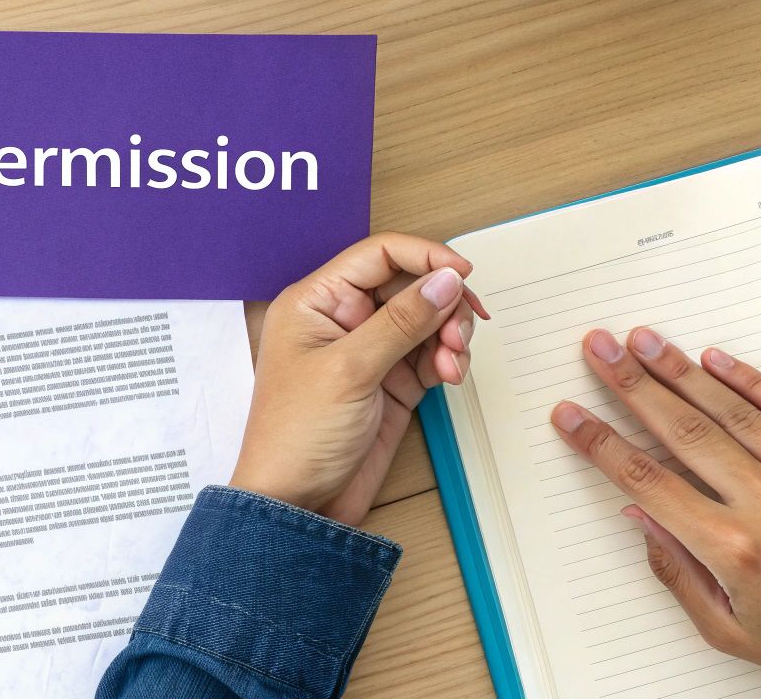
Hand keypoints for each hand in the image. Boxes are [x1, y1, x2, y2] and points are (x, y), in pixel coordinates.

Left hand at [231, 233, 485, 526]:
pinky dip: (447, 359)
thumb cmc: (297, 436)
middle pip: (408, 284)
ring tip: (454, 362)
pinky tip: (450, 375)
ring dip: (449, 334)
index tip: (464, 273)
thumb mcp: (350, 370)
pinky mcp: (390, 382)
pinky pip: (430, 354)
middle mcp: (342, 320)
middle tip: (460, 333)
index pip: (378, 254)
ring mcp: (368, 352)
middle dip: (442, 303)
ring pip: (425, 319)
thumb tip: (445, 279)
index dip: (425, 256)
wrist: (296, 505)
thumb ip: (401, 321)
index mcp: (315, 302)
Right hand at [551, 328, 760, 689]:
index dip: (601, 443)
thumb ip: (676, 571)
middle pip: (684, 432)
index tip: (571, 416)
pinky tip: (718, 361)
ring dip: (682, 373)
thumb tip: (638, 513)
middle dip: (633, 386)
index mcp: (734, 550)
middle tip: (602, 350)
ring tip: (645, 342)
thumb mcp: (727, 629)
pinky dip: (753, 383)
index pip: (648, 481)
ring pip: (735, 414)